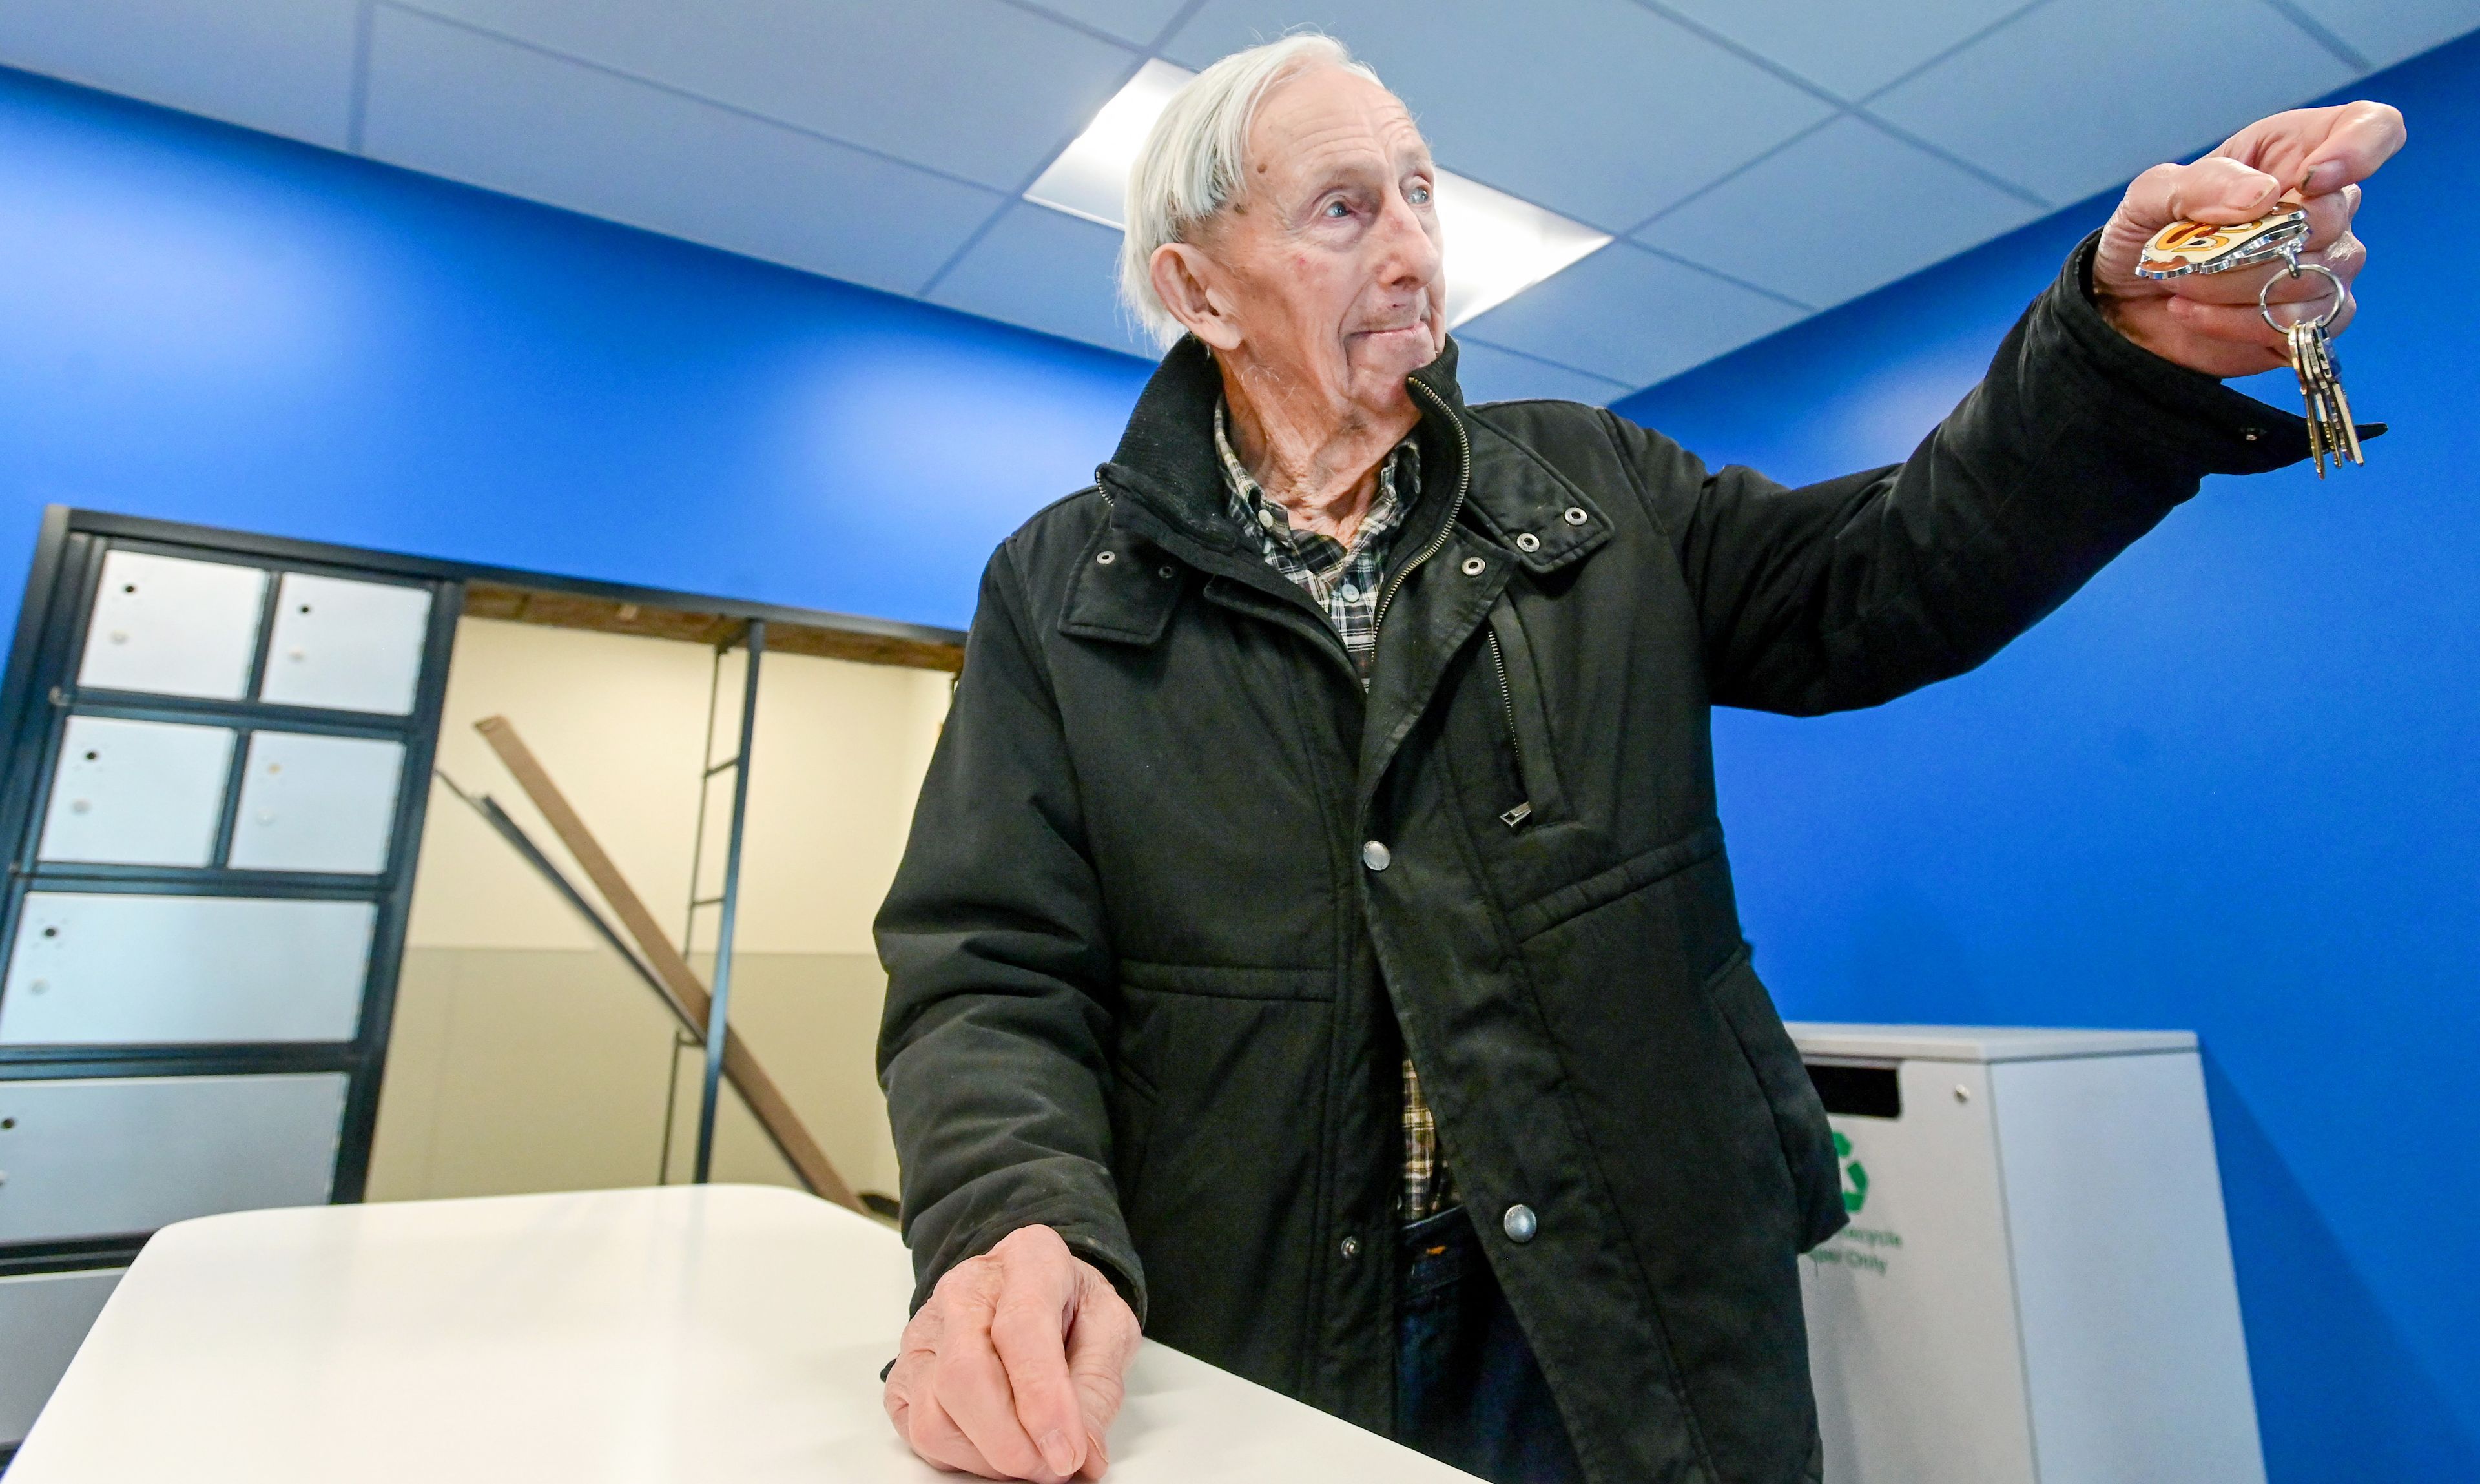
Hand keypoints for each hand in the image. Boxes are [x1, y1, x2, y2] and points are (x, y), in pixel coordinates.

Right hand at [884, 1225, 1140, 1480]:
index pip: (1021, 1328)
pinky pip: (918, 1431)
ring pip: (935, 1413)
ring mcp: (925, 1332)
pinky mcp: (904, 1373)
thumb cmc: (1070, 1307)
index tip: (1066, 1452)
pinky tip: (995, 1447)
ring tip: (1028, 1457)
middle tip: (1052, 1468)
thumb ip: (1098, 1388)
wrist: (1032, 1290)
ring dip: (987, 1457)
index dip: (1043, 1400)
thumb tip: (1084, 1455)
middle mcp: (964, 1289)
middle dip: (1011, 1442)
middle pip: (965, 1374)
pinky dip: (961, 1457)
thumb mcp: (1108, 1329)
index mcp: (1028, 1260)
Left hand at [2094, 101, 2404, 377]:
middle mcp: (2325, 206)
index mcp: (2296, 152)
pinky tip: (2194, 313)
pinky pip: (2301, 324)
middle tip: (2192, 254)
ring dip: (2233, 287)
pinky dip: (2239, 323)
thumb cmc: (2148, 234)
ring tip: (2182, 284)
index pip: (2374, 129)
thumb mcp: (2152, 195)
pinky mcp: (2313, 319)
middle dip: (2250, 244)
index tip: (2308, 180)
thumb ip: (2201, 183)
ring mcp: (2327, 265)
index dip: (2359, 149)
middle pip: (2331, 218)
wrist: (2127, 305)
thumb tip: (2263, 196)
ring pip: (2312, 277)